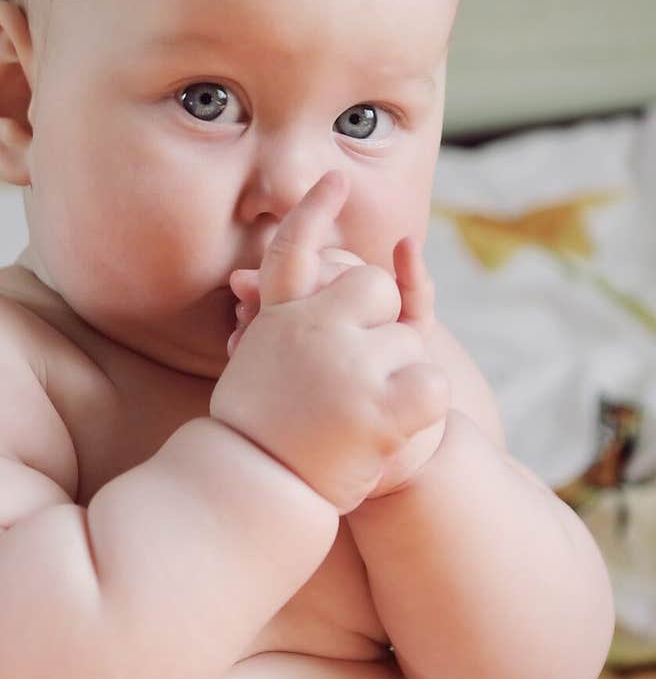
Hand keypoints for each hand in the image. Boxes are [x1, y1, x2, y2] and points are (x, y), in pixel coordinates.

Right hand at [210, 172, 449, 512]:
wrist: (256, 497)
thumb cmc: (253, 439)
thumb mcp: (251, 366)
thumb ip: (267, 322)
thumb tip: (246, 286)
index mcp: (279, 319)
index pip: (295, 249)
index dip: (314, 214)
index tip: (334, 181)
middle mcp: (316, 330)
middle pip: (377, 290)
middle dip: (378, 326)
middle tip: (345, 382)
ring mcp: (352, 366)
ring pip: (411, 343)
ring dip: (397, 380)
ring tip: (356, 424)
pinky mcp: (384, 407)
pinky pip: (432, 386)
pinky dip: (423, 409)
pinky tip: (394, 430)